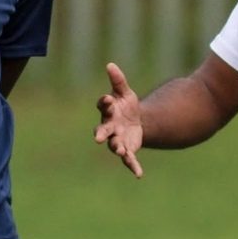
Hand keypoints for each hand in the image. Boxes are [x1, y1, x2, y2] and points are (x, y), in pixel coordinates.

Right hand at [93, 62, 143, 177]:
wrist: (137, 122)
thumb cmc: (126, 106)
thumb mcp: (125, 93)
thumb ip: (118, 81)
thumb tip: (110, 64)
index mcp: (108, 111)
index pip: (103, 106)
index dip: (105, 103)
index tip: (107, 99)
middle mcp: (109, 127)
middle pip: (102, 130)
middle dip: (101, 134)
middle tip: (98, 138)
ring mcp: (117, 139)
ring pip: (115, 145)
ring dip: (117, 148)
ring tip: (121, 151)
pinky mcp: (127, 149)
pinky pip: (129, 160)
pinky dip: (133, 166)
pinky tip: (139, 174)